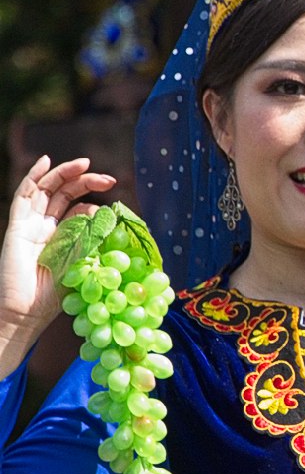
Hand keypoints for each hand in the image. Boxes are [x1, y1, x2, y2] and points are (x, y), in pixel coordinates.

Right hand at [0, 156, 115, 367]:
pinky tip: (45, 161)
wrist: (26, 312)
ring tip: (85, 163)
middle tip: (109, 179)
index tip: (117, 200)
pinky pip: (24, 196)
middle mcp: (45, 228)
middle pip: (65, 195)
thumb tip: (105, 216)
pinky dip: (34, 176)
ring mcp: (30, 225)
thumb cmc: (55, 296)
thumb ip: (92, 240)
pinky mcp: (17, 227)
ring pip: (47, 190)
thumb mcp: (82, 262)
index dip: (96, 201)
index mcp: (62, 237)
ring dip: (65, 173)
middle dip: (86, 181)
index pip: (79, 209)